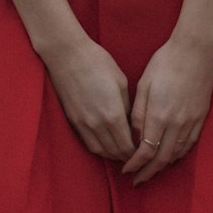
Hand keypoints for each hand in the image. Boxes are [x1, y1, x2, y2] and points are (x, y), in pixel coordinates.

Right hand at [40, 34, 136, 162]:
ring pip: (100, 150)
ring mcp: (83, 123)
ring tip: (123, 154)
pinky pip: (88, 143)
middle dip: (127, 157)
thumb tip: (131, 124)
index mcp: (113, 114)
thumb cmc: (98, 63)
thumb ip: (128, 107)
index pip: (127, 145)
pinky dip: (100, 148)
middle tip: (137, 157)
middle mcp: (97, 124)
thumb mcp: (121, 82)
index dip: (137, 153)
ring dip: (113, 155)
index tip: (144, 152)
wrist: (68, 55)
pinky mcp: (73, 120)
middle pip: (115, 151)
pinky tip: (107, 145)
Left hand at [121, 34, 212, 185]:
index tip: (126, 170)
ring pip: (177, 154)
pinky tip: (171, 157)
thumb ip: (138, 113)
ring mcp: (191, 122)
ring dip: (163, 166)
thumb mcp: (144, 85)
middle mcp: (176, 124)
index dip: (134, 164)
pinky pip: (189, 144)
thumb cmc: (164, 63)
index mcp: (159, 115)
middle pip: (161, 159)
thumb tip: (133, 135)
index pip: (145, 151)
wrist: (195, 51)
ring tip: (151, 172)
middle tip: (137, 181)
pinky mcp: (201, 118)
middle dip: (148, 173)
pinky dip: (178, 155)